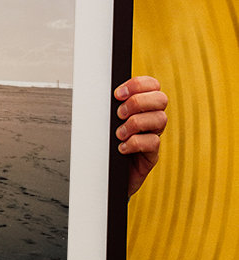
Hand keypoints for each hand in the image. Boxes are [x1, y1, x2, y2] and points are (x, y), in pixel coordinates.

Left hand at [114, 75, 167, 196]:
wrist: (106, 175)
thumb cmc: (106, 145)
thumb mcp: (107, 122)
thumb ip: (110, 106)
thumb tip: (98, 92)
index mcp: (142, 106)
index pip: (152, 85)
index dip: (138, 84)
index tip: (118, 94)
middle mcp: (151, 119)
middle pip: (161, 99)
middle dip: (137, 102)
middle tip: (119, 114)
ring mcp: (153, 136)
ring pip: (160, 119)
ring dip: (135, 123)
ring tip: (119, 133)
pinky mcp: (152, 155)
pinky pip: (153, 142)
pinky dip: (134, 143)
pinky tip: (122, 147)